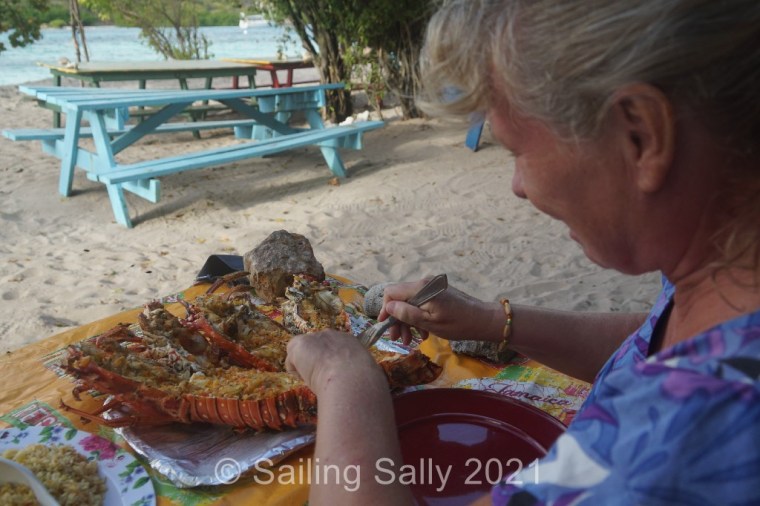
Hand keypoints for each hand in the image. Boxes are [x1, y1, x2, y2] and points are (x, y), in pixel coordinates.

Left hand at [285, 330, 384, 393]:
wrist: (350, 376)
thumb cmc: (362, 380)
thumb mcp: (364, 373)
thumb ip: (356, 371)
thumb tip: (360, 383)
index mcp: (348, 341)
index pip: (333, 349)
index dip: (330, 363)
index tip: (332, 376)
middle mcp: (330, 334)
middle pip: (316, 348)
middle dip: (316, 362)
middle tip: (321, 379)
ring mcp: (313, 338)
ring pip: (302, 355)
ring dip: (305, 367)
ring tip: (316, 381)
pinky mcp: (299, 344)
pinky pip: (291, 363)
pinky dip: (296, 373)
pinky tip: (308, 379)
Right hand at [378, 278, 493, 343]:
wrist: (483, 320)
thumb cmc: (457, 323)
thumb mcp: (429, 322)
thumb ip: (407, 313)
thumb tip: (388, 307)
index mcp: (421, 288)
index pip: (391, 292)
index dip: (385, 309)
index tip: (385, 325)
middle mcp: (424, 283)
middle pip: (400, 299)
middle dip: (397, 320)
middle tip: (399, 339)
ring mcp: (432, 288)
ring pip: (410, 303)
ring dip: (408, 322)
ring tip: (411, 341)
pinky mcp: (438, 294)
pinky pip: (421, 304)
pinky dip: (419, 318)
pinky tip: (423, 333)